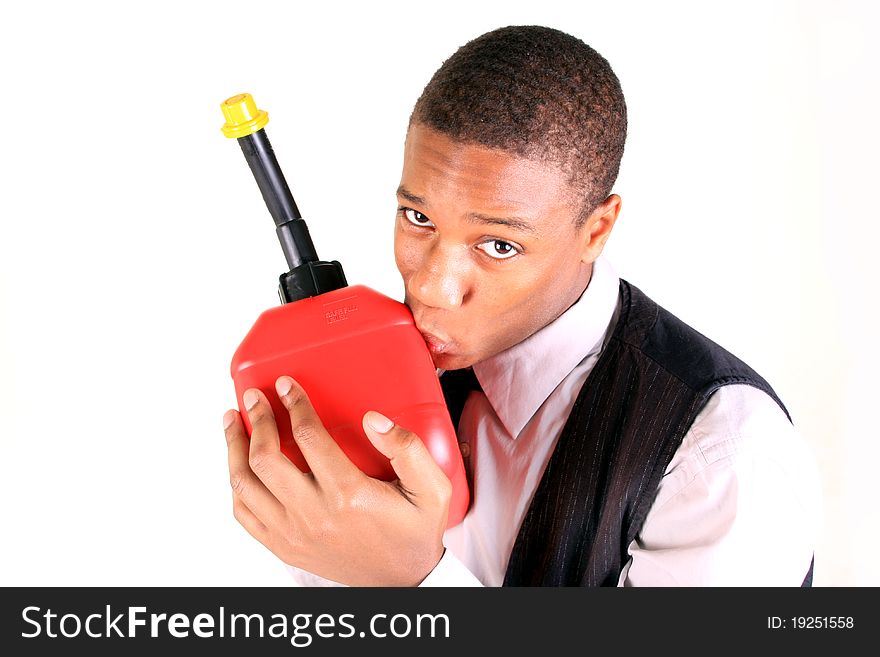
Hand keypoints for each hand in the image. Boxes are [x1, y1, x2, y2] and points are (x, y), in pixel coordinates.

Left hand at [223, 375, 450, 585]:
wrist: (404, 583)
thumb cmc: (415, 533)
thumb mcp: (431, 488)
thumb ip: (407, 448)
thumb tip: (372, 419)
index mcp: (348, 494)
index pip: (307, 437)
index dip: (293, 404)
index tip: (286, 385)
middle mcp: (314, 515)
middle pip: (265, 458)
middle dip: (256, 420)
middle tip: (253, 397)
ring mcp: (294, 534)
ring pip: (244, 485)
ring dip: (234, 449)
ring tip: (233, 422)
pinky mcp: (285, 548)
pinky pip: (245, 515)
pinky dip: (237, 486)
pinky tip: (240, 466)